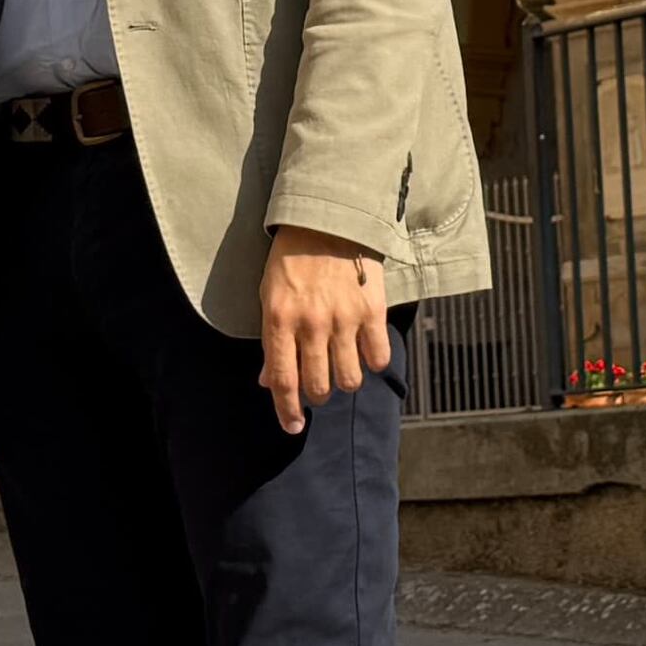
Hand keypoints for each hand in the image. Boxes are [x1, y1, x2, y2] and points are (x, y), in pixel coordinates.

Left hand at [257, 227, 391, 434]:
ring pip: (350, 379)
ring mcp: (344, 318)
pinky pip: (379, 357)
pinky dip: (373, 362)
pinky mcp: (372, 310)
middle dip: (317, 395)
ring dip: (345, 383)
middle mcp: (311, 323)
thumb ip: (271, 341)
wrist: (329, 219)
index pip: (282, 381)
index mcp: (279, 320)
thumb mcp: (269, 296)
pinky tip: (366, 352)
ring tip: (342, 368)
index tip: (293, 427)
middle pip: (317, 386)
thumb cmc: (292, 259)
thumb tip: (267, 381)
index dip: (286, 411)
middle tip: (319, 386)